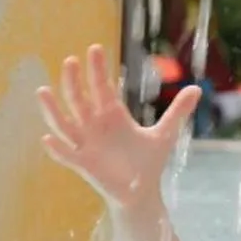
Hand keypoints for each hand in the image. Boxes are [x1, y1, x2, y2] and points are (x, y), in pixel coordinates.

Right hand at [36, 43, 199, 208]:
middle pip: (80, 99)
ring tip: (43, 91)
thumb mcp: (165, 134)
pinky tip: (47, 138)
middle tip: (71, 60)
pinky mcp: (84, 164)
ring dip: (53, 109)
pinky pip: (67, 155)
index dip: (98, 70)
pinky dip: (57, 148)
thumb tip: (197, 88)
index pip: (102, 88)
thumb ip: (177, 111)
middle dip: (74, 81)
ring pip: (65, 123)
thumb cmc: (148, 161)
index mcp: (113, 115)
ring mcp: (87, 144)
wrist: (141, 192)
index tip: (95, 49)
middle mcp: (96, 125)